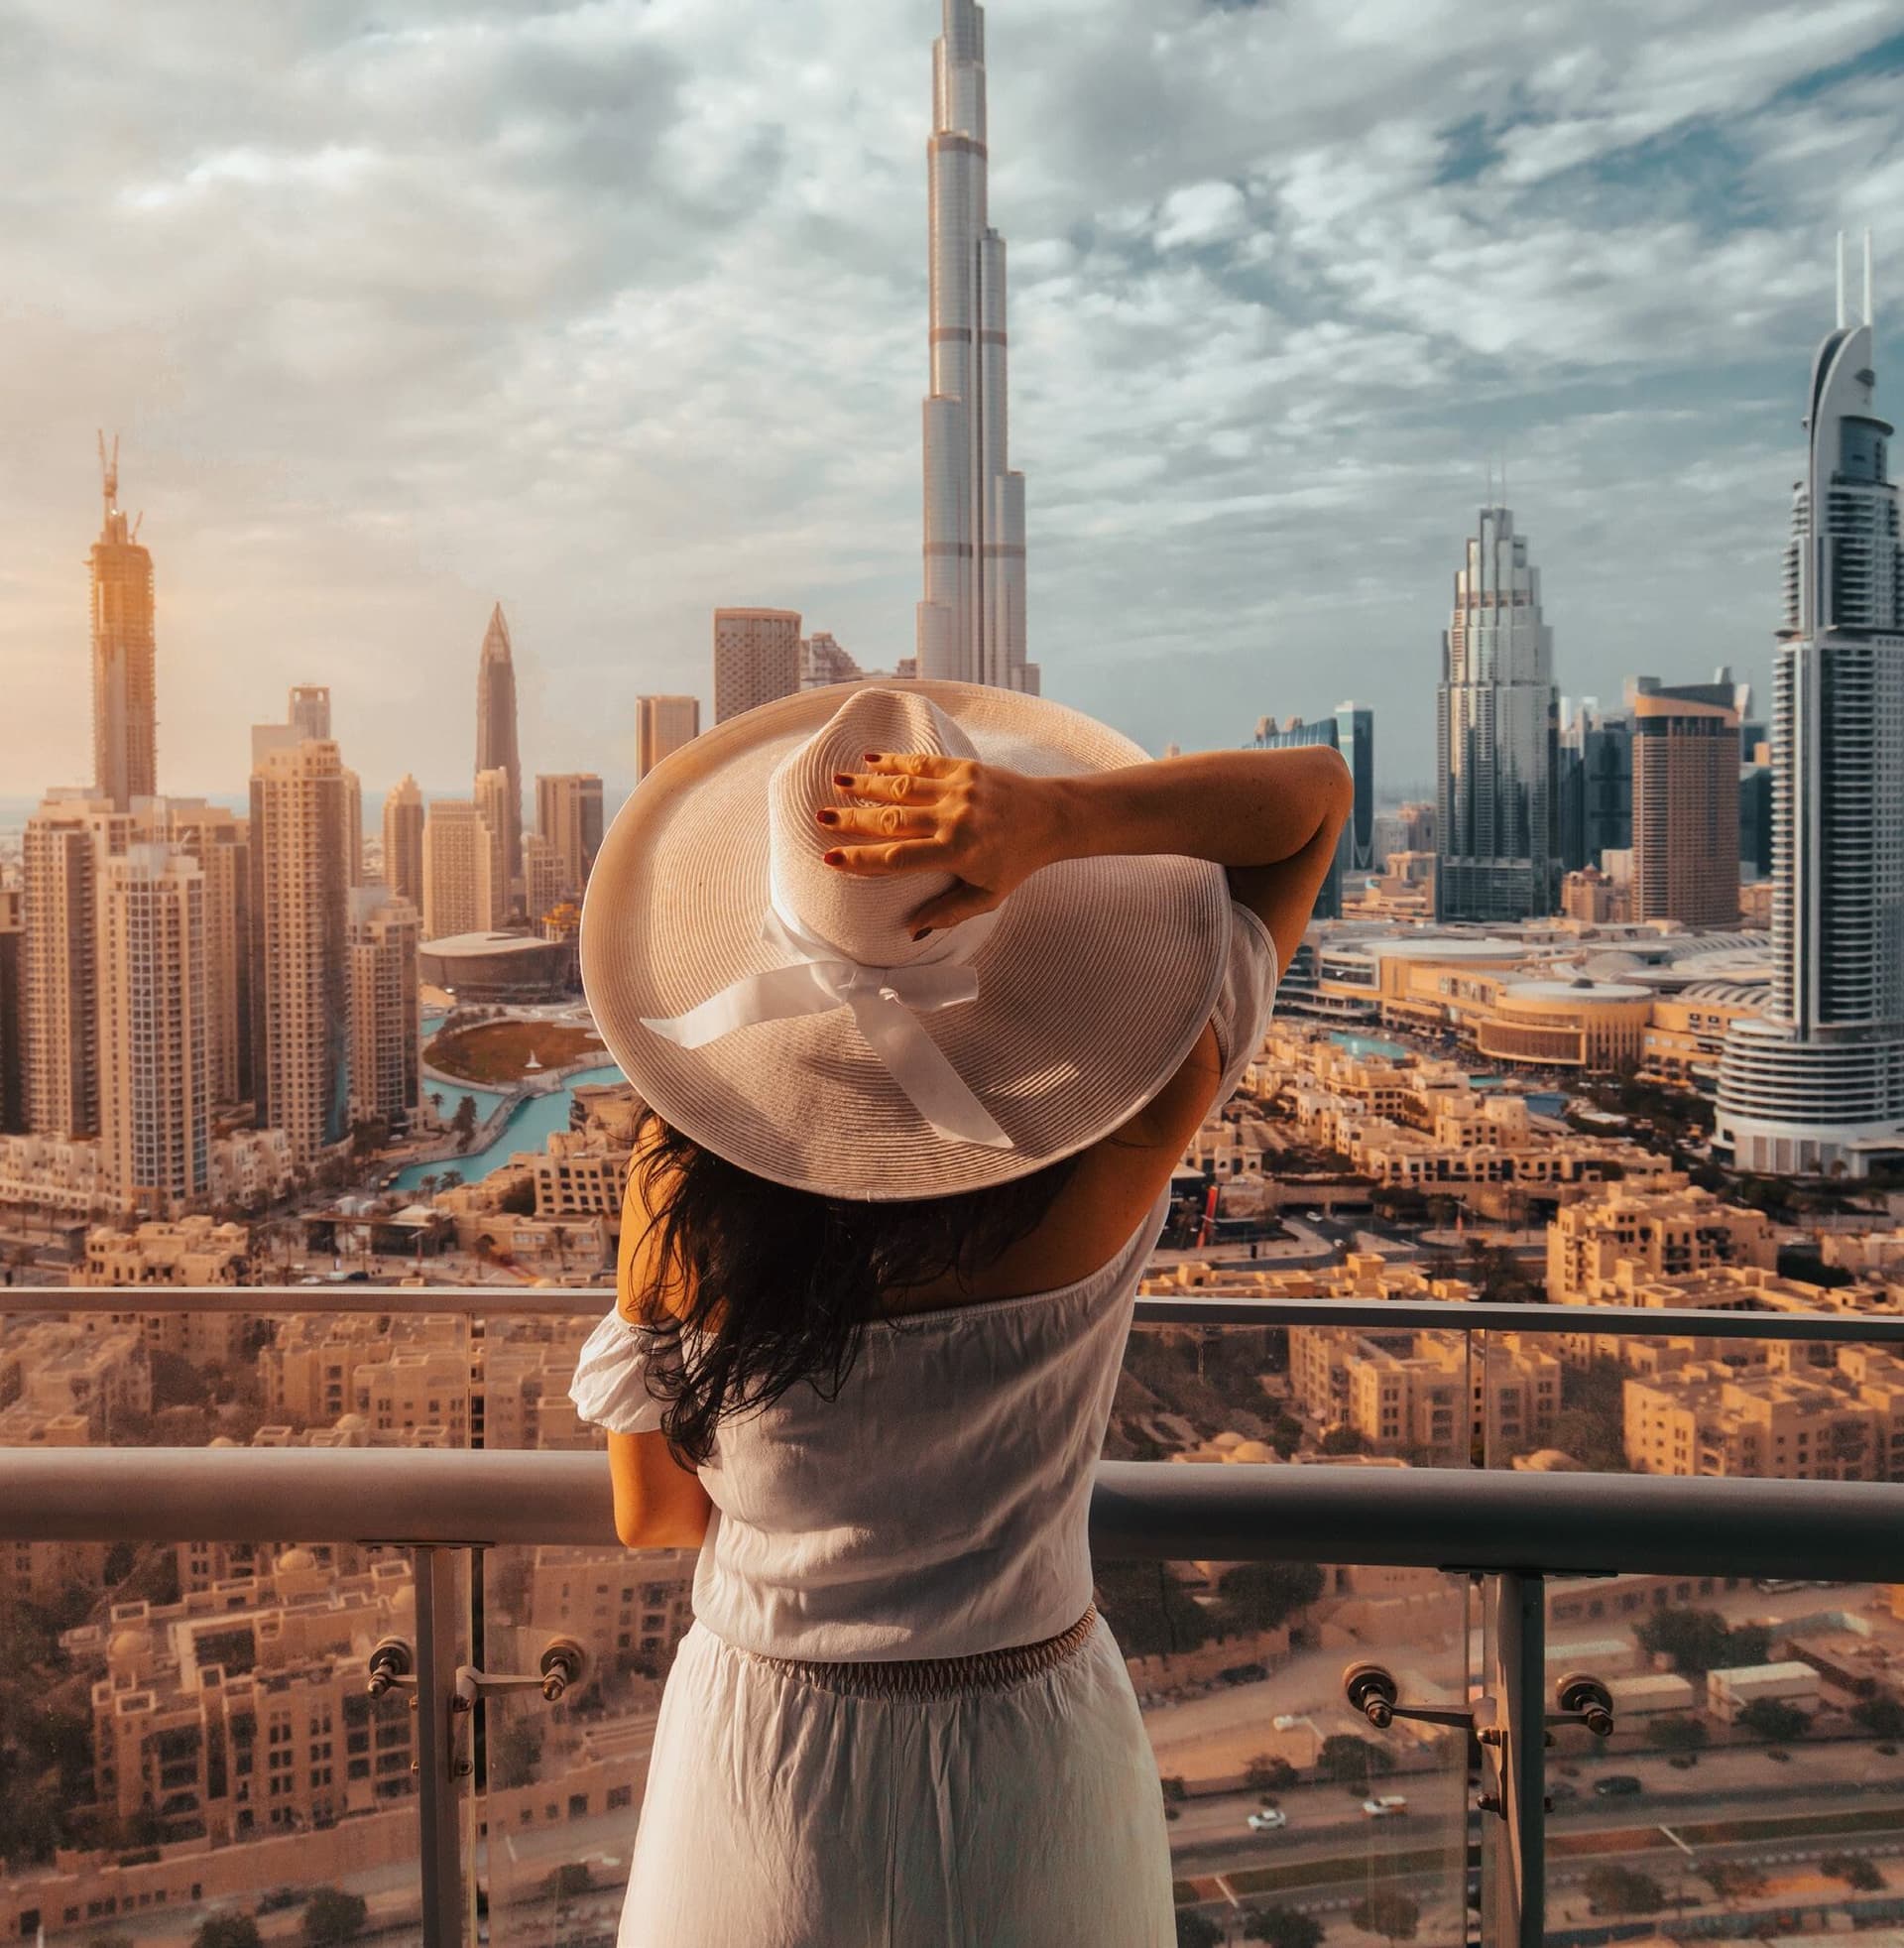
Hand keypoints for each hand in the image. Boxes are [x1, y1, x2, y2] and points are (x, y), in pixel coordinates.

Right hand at [820, 752, 1067, 933]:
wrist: (1051, 817)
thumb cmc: (1017, 862)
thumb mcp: (987, 897)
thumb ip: (947, 913)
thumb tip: (910, 931)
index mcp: (957, 853)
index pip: (898, 858)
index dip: (861, 860)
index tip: (830, 858)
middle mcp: (955, 818)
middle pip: (892, 820)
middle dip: (853, 819)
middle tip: (820, 817)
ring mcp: (960, 790)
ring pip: (903, 788)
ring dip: (866, 784)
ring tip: (836, 782)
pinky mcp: (966, 769)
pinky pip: (924, 765)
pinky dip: (896, 762)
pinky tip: (870, 760)